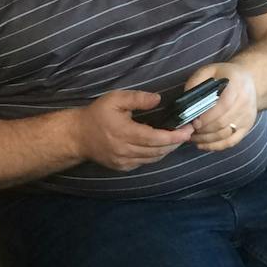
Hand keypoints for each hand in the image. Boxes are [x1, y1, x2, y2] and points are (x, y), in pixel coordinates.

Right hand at [75, 88, 192, 170]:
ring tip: (176, 138)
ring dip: (167, 150)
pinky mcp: (122, 167)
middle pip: (158, 150)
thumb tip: (158, 99)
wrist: (77, 136)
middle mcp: (125, 150)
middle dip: (175, 142)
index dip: (174, 136)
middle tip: (187, 132)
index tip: (188, 130)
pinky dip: (155, 155)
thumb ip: (137, 98)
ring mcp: (124, 161)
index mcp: (124, 132)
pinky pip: (145, 163)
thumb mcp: (115, 99)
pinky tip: (159, 146)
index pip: (155, 138)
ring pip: (153, 159)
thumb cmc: (97, 115)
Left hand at [186, 63, 257, 151]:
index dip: (207, 117)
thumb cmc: (224, 75)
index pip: (223, 105)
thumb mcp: (209, 70)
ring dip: (206, 139)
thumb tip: (184, 100)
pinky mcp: (247, 127)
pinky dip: (215, 146)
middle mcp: (245, 102)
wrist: (248, 80)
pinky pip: (231, 141)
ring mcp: (248, 116)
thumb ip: (196, 82)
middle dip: (203, 130)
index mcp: (237, 86)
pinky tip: (202, 145)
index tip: (194, 122)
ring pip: (226, 134)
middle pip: (223, 123)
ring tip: (192, 137)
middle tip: (188, 131)